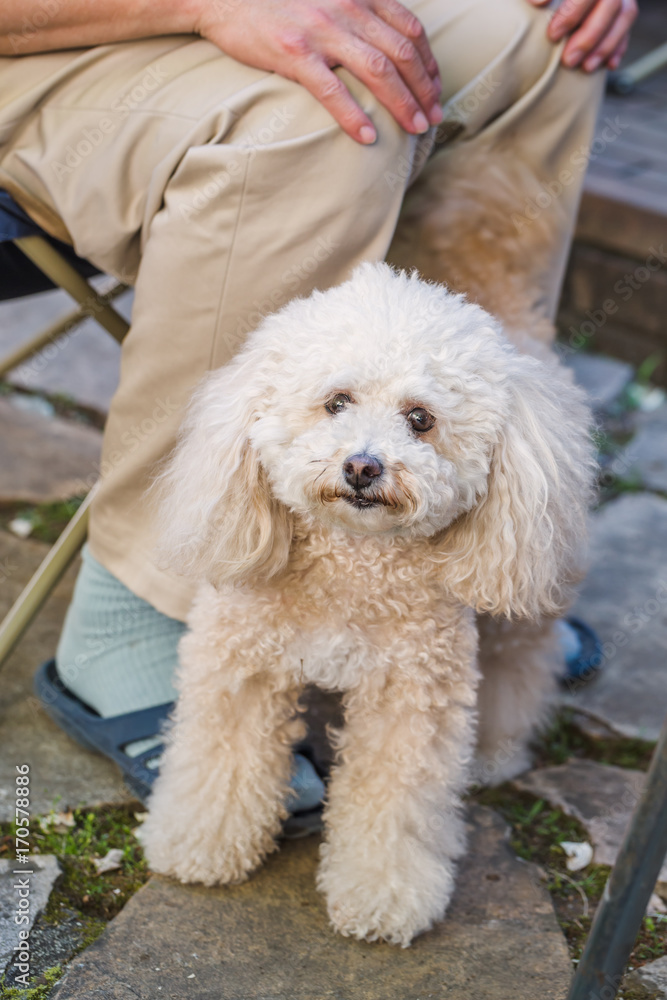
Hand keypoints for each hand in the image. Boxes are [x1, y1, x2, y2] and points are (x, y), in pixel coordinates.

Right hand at [194, 0, 441, 143]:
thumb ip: (353, 9)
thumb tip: (379, 38)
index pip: (409, 28)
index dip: (428, 61)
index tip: (435, 88)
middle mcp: (345, 7)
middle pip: (400, 52)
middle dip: (424, 88)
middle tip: (433, 117)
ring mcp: (320, 29)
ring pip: (376, 70)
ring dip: (401, 103)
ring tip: (415, 129)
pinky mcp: (293, 52)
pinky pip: (331, 89)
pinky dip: (353, 115)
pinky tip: (367, 137)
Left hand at [527, 0, 637, 70]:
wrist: (573, 1)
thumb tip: (536, 3)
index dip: (571, 13)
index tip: (552, 35)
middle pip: (610, 4)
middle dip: (589, 36)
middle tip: (568, 61)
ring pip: (626, 15)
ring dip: (606, 45)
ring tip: (586, 67)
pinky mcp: (626, 8)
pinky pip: (629, 26)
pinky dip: (619, 47)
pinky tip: (608, 65)